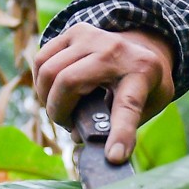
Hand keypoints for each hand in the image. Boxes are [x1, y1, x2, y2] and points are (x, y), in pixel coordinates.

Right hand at [34, 23, 176, 164]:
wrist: (144, 46)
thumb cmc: (144, 85)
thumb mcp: (147, 107)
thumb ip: (117, 126)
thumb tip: (77, 136)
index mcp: (143, 73)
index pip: (128, 106)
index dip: (120, 133)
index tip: (113, 157)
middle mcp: (116, 50)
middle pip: (68, 82)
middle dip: (58, 112)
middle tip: (67, 125)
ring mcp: (92, 36)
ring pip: (48, 70)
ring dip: (46, 98)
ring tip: (60, 108)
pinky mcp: (75, 31)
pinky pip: (42, 59)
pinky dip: (41, 81)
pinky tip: (53, 90)